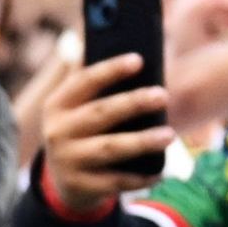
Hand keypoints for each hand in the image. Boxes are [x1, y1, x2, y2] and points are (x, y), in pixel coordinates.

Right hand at [33, 49, 174, 212]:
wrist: (61, 182)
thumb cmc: (80, 131)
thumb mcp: (75, 107)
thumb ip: (90, 79)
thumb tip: (120, 40)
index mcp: (57, 105)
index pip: (84, 81)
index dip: (111, 69)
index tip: (139, 60)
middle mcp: (58, 131)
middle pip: (100, 114)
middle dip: (133, 103)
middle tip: (163, 95)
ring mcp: (69, 161)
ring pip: (111, 149)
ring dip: (142, 142)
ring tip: (170, 135)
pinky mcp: (81, 186)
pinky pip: (116, 181)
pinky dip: (139, 177)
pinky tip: (161, 171)